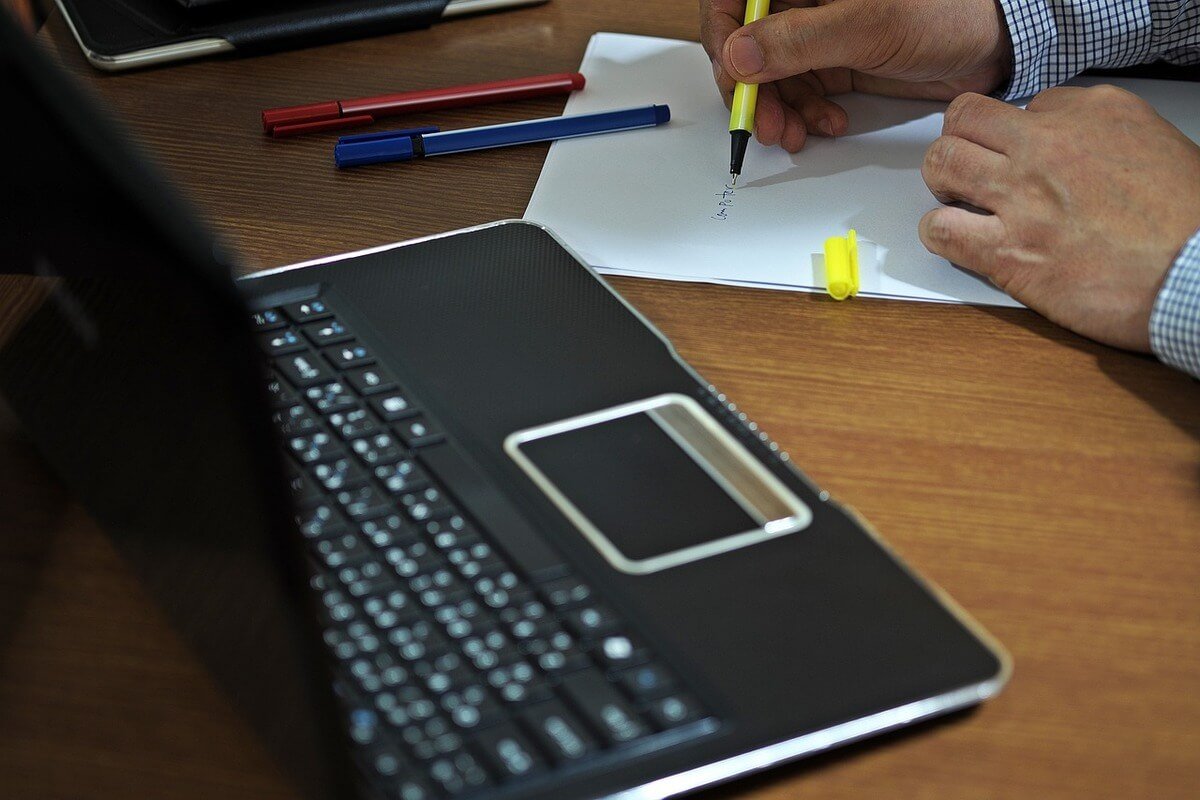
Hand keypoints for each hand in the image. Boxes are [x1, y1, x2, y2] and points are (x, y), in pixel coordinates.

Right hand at [700, 0, 1011, 151]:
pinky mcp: (831, 60)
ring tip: (793, 134)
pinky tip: (825, 122)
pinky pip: (797, 91)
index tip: (733, 74)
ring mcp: (815, 30)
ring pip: (767, 73)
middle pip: (744, 41)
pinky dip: (803, 114)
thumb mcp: (868, 23)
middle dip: (749, 87)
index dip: (724, 37)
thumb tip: (739, 56)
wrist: (996, 42)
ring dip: (776, 109)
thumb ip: (799, 40)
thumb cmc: (949, 8)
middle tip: (760, 121)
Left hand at [919, 86, 1199, 350]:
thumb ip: (1104, 139)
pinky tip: (954, 238)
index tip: (1019, 154)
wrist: (1195, 276)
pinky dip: (937, 233)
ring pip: (942, 162)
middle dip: (959, 142)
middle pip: (965, 118)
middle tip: (968, 167)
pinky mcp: (1008, 252)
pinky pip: (941, 229)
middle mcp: (1050, 146)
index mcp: (1095, 113)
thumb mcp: (1158, 148)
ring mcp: (1023, 198)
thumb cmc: (1186, 224)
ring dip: (941, 181)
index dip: (1014, 133)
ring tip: (956, 199)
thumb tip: (1071, 148)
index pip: (1025, 105)